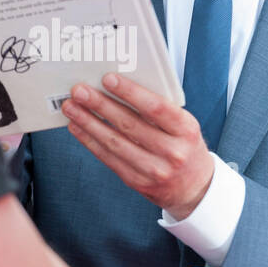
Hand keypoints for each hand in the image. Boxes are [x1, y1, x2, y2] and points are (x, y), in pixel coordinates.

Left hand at [61, 71, 213, 218]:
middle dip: (100, 105)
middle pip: (129, 124)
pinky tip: (78, 128)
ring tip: (71, 107)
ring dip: (88, 123)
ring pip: (114, 143)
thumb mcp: (183, 125)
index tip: (108, 78)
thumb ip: (158, 108)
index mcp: (186, 130)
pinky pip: (109, 159)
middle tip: (79, 90)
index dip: (130, 92)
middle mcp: (172, 152)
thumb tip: (118, 87)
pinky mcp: (138, 182)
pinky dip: (90, 141)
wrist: (195, 187)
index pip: (155, 108)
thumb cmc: (185, 145)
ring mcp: (154, 170)